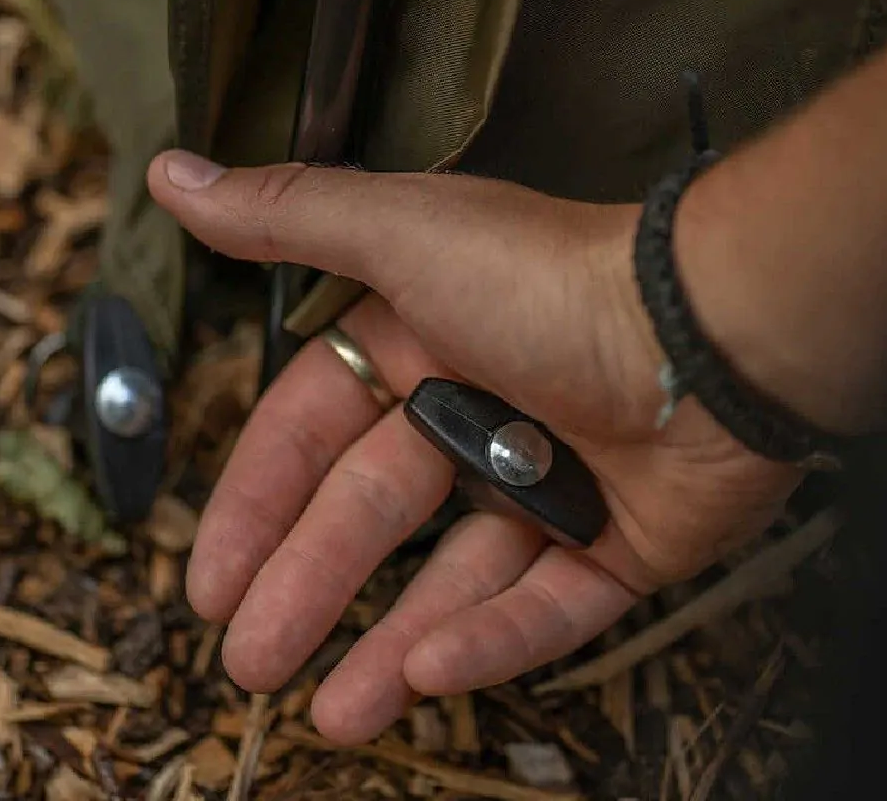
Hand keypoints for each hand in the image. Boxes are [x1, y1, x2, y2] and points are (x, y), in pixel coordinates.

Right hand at [148, 154, 799, 743]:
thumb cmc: (549, 278)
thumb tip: (175, 172)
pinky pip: (546, 604)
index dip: (257, 503)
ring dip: (390, 642)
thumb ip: (285, 217)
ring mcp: (551, 479)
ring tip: (332, 714)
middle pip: (372, 514)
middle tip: (249, 667)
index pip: (314, 432)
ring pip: (455, 575)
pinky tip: (427, 677)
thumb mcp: (399, 236)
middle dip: (306, 589)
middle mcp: (479, 408)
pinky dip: (491, 640)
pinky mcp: (618, 539)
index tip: (208, 577)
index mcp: (421, 341)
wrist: (712, 330)